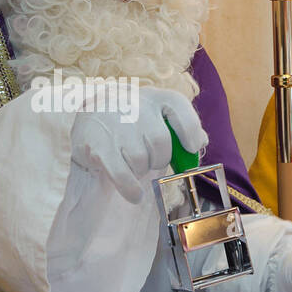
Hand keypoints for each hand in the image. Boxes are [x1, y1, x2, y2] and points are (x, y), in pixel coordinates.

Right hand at [69, 87, 207, 202]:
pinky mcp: (98, 147)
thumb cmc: (132, 120)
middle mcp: (134, 106)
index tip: (192, 146)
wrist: (90, 117)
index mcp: (154, 97)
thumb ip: (183, 126)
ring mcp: (114, 126)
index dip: (190, 130)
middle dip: (159, 159)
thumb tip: (201, 141)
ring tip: (133, 164)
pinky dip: (131, 189)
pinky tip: (134, 194)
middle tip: (150, 160)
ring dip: (141, 170)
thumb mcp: (157, 115)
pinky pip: (123, 176)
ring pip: (141, 161)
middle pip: (161, 143)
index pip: (179, 108)